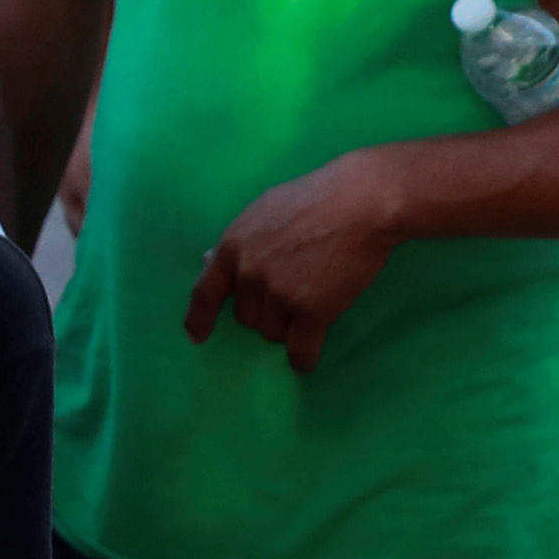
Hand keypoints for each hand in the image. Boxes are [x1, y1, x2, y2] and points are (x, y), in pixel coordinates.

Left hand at [185, 148, 414, 372]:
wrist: (362, 202)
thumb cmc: (315, 198)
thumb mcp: (263, 210)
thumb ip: (238, 242)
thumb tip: (209, 261)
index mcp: (233, 247)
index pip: (204, 293)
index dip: (198, 318)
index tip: (197, 336)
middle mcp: (249, 275)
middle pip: (246, 317)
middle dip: (265, 311)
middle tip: (292, 289)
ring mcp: (280, 294)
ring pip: (273, 332)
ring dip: (288, 327)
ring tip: (312, 301)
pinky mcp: (312, 311)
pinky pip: (300, 349)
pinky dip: (303, 358)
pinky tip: (305, 360)